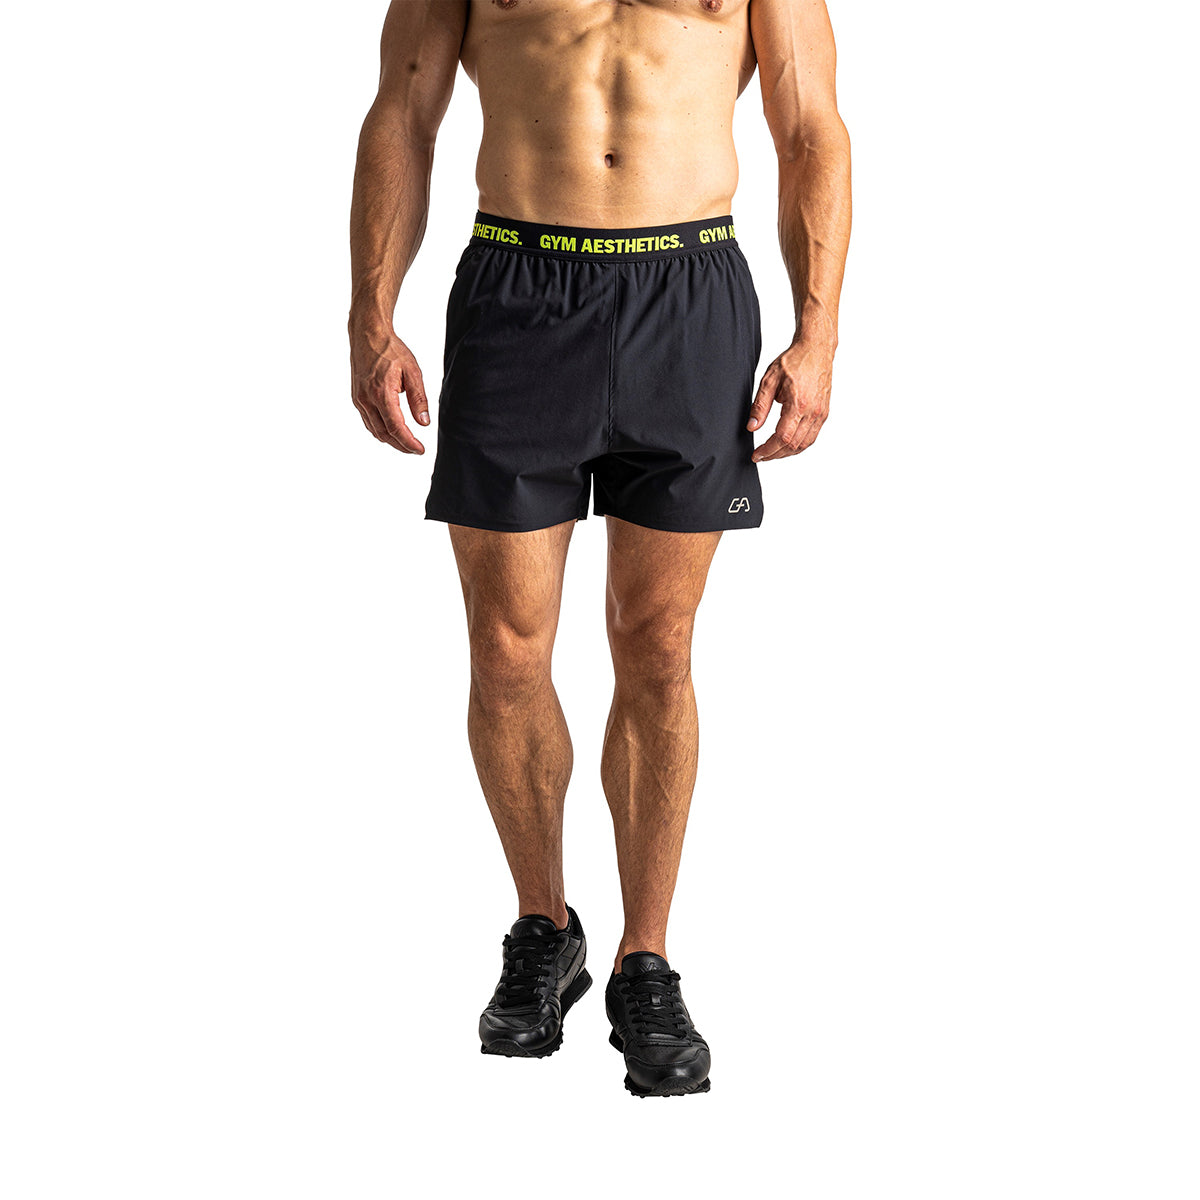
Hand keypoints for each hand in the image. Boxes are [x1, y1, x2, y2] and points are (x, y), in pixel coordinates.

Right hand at [348, 319, 429, 453]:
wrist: (368, 335)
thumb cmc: (390, 350)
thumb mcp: (412, 372)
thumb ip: (419, 399)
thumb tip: (424, 422)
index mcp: (382, 393)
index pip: (396, 427)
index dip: (409, 442)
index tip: (420, 449)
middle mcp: (367, 399)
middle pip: (384, 434)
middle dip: (401, 445)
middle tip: (416, 450)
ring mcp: (359, 400)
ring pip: (375, 430)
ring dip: (391, 441)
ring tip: (406, 444)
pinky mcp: (357, 398)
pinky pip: (368, 422)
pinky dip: (380, 431)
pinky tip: (391, 432)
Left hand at [747, 337, 833, 461]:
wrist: (816, 349)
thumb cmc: (794, 360)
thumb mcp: (769, 380)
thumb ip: (760, 406)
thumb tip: (752, 427)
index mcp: (798, 404)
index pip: (782, 437)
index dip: (768, 450)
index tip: (757, 455)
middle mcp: (813, 412)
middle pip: (793, 445)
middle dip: (775, 454)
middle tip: (762, 456)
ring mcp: (821, 413)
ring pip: (805, 444)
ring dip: (787, 453)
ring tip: (773, 453)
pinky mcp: (824, 413)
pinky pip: (812, 436)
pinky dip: (799, 445)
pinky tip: (787, 444)